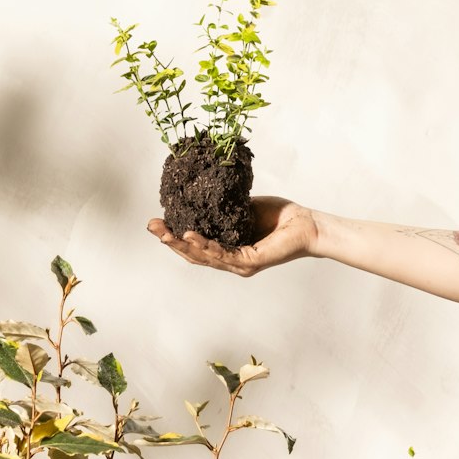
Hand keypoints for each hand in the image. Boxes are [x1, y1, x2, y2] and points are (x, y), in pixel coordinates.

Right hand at [147, 198, 317, 275]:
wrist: (307, 224)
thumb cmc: (280, 217)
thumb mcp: (243, 208)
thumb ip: (224, 208)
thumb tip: (201, 193)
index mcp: (227, 249)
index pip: (195, 246)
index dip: (174, 235)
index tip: (157, 221)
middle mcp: (230, 261)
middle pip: (193, 254)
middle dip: (170, 241)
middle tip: (152, 227)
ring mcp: (239, 264)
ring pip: (204, 257)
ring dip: (182, 245)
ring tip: (165, 233)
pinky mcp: (251, 262)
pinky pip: (223, 255)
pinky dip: (205, 246)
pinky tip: (191, 236)